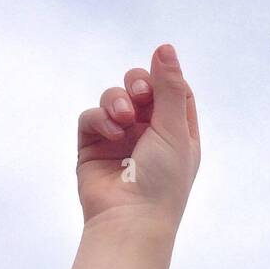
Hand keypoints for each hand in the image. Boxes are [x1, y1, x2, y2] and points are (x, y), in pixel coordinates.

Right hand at [76, 44, 200, 233]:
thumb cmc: (163, 182)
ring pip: (114, 98)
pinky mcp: (93, 147)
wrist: (130, 220)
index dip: (165, 79)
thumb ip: (169, 88)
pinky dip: (100, 119)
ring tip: (124, 118)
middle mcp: (149, 134)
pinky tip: (111, 132)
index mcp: (178, 133)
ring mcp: (120, 140)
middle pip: (141, 87)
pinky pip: (91, 117)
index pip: (173, 90)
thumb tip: (165, 47)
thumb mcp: (174, 130)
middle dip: (138, 83)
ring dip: (117, 100)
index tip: (159, 78)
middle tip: (140, 92)